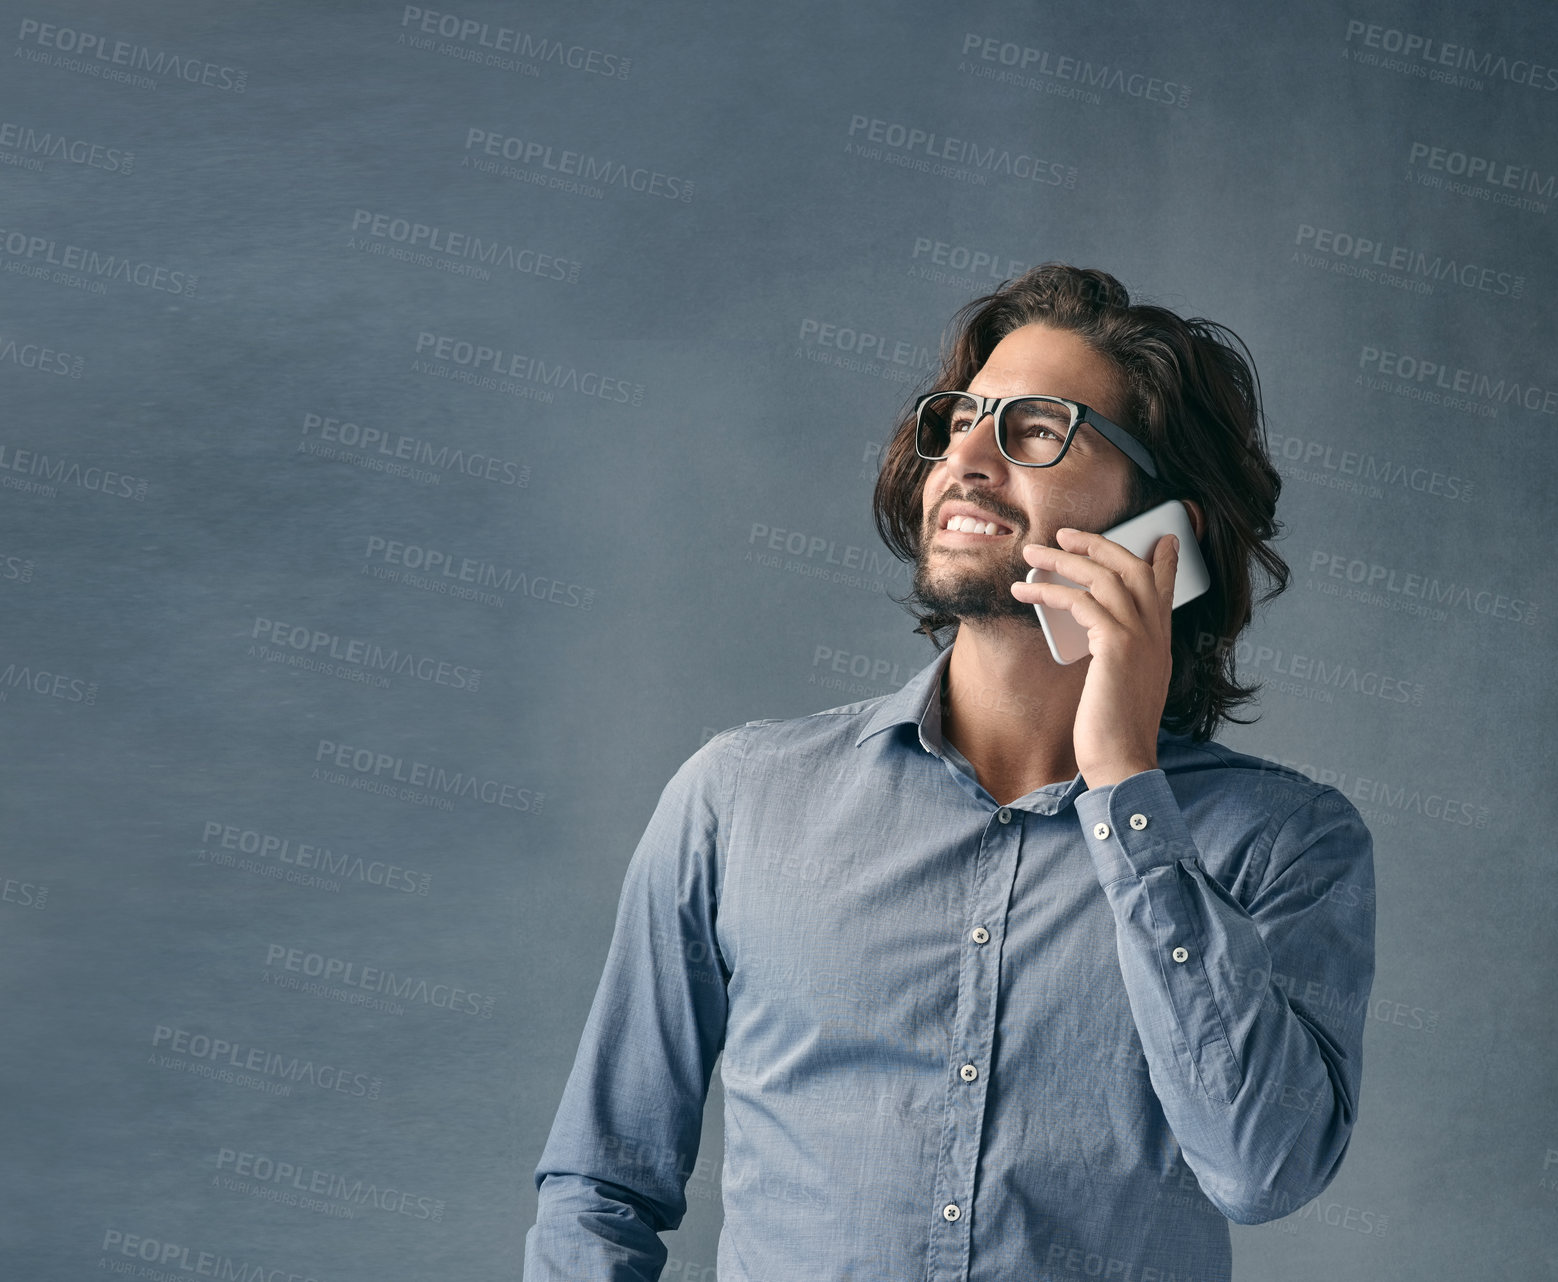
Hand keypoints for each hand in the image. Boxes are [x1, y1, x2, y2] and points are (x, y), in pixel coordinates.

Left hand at [1009, 526, 1177, 788]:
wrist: (1123, 761)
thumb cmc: (1115, 731)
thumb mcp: (1126, 685)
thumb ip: (1121, 655)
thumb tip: (1101, 638)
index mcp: (1161, 642)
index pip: (1166, 588)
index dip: (1162, 559)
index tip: (1161, 537)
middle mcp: (1156, 634)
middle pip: (1133, 568)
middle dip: (1099, 544)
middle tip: (1067, 534)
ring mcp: (1140, 637)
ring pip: (1104, 577)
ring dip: (1065, 559)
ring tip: (1034, 553)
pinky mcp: (1117, 646)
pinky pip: (1081, 602)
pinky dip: (1051, 590)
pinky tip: (1027, 590)